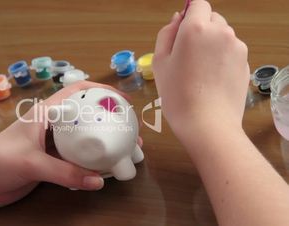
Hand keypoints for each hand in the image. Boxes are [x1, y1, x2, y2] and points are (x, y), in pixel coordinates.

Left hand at [0, 81, 139, 207]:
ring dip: (101, 144)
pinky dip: (90, 163)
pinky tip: (102, 170)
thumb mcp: (32, 162)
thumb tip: (98, 181)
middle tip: (128, 132)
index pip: (76, 91)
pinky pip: (76, 159)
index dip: (100, 91)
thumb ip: (64, 172)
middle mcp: (52, 125)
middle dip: (107, 120)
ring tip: (122, 152)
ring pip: (82, 139)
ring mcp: (52, 144)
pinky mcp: (51, 162)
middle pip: (85, 116)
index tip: (121, 101)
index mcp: (46, 113)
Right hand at [152, 0, 249, 140]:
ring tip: (199, 71)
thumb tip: (177, 19)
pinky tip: (211, 79)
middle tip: (187, 56)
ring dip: (212, 44)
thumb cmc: (178, 95)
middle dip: (200, 30)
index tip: (182, 31)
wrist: (206, 124)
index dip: (189, 15)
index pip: (198, 4)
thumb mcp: (159, 62)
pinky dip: (222, 58)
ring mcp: (237, 47)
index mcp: (196, 28)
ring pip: (222, 35)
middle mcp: (221, 32)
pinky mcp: (245, 62)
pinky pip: (231, 51)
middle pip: (212, 18)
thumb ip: (166, 33)